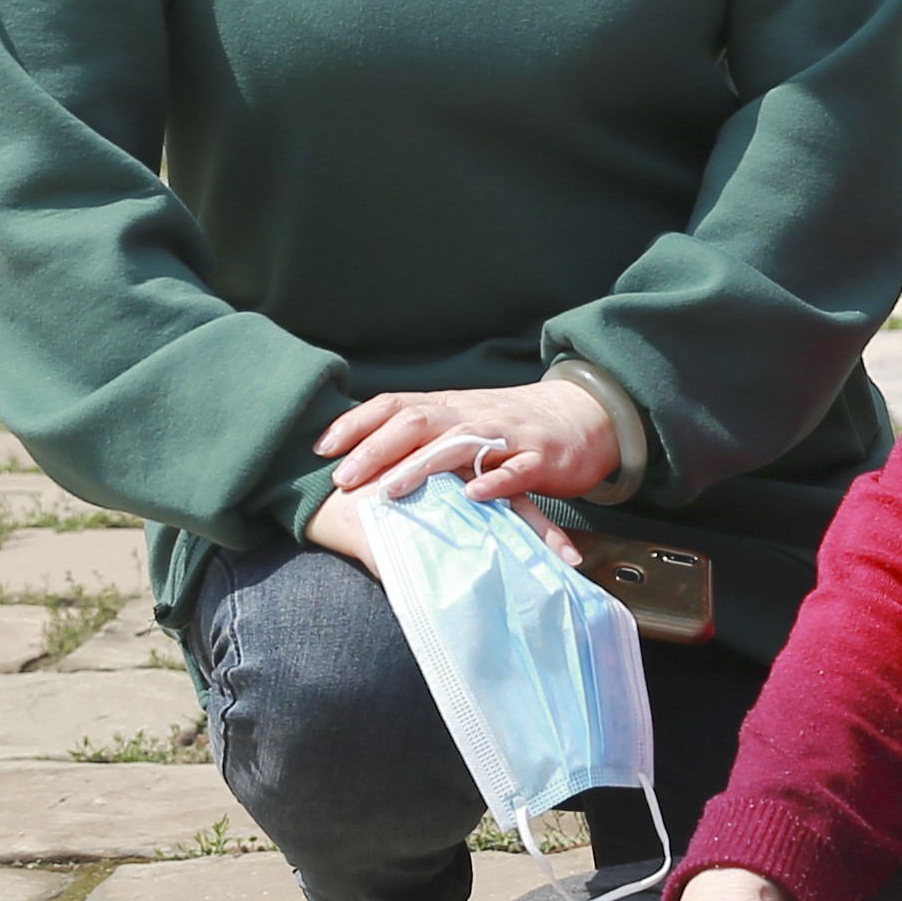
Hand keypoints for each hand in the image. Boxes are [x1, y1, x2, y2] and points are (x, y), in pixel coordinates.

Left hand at [317, 381, 618, 512]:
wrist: (581, 415)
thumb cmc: (510, 427)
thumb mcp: (461, 422)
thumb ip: (422, 435)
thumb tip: (363, 454)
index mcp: (448, 406)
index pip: (393, 404)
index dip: (355, 423)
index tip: (320, 448)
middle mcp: (470, 414)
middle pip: (416, 421)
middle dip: (376, 449)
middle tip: (343, 479)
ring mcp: (506, 434)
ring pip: (459, 443)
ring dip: (422, 466)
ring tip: (392, 490)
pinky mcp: (540, 457)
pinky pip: (516, 469)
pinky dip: (494, 481)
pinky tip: (473, 496)